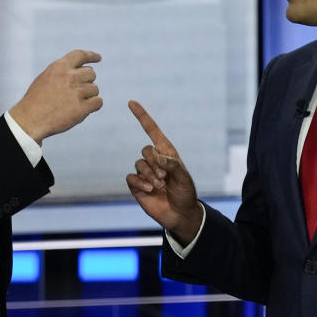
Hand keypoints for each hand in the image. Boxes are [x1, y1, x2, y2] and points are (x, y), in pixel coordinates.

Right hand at [10, 50, 102, 141]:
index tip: (98, 58)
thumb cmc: (36, 100)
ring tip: (72, 103)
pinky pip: (98, 102)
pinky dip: (93, 106)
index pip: (80, 55)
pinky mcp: (82, 108)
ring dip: (88, 96)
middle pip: (91, 73)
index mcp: (59, 67)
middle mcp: (70, 77)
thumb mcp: (45, 78)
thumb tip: (80, 71)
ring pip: (95, 89)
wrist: (30, 120)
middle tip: (75, 92)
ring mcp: (77, 92)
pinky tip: (83, 109)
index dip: (91, 56)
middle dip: (86, 81)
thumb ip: (62, 72)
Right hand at [125, 100, 201, 242]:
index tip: (131, 103)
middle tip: (166, 177)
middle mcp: (154, 160)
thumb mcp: (184, 177)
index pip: (152, 131)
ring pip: (138, 164)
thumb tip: (156, 156)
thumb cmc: (185, 193)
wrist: (179, 214)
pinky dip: (141, 183)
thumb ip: (172, 164)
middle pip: (145, 150)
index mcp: (167, 153)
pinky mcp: (137, 185)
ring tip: (160, 186)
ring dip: (150, 175)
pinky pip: (131, 177)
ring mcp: (144, 173)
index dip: (142, 116)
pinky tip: (150, 190)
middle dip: (156, 164)